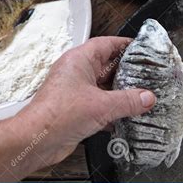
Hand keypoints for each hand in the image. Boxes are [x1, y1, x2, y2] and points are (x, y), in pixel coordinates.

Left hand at [0, 37, 155, 181]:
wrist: (37, 139)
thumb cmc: (56, 114)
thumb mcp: (102, 105)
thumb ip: (128, 101)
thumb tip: (146, 97)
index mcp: (78, 60)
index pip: (105, 43)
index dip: (124, 44)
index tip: (140, 48)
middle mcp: (75, 72)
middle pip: (106, 65)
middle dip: (126, 72)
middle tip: (145, 75)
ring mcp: (74, 90)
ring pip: (102, 86)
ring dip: (119, 93)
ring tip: (140, 98)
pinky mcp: (74, 108)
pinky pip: (98, 104)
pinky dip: (111, 110)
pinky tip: (123, 118)